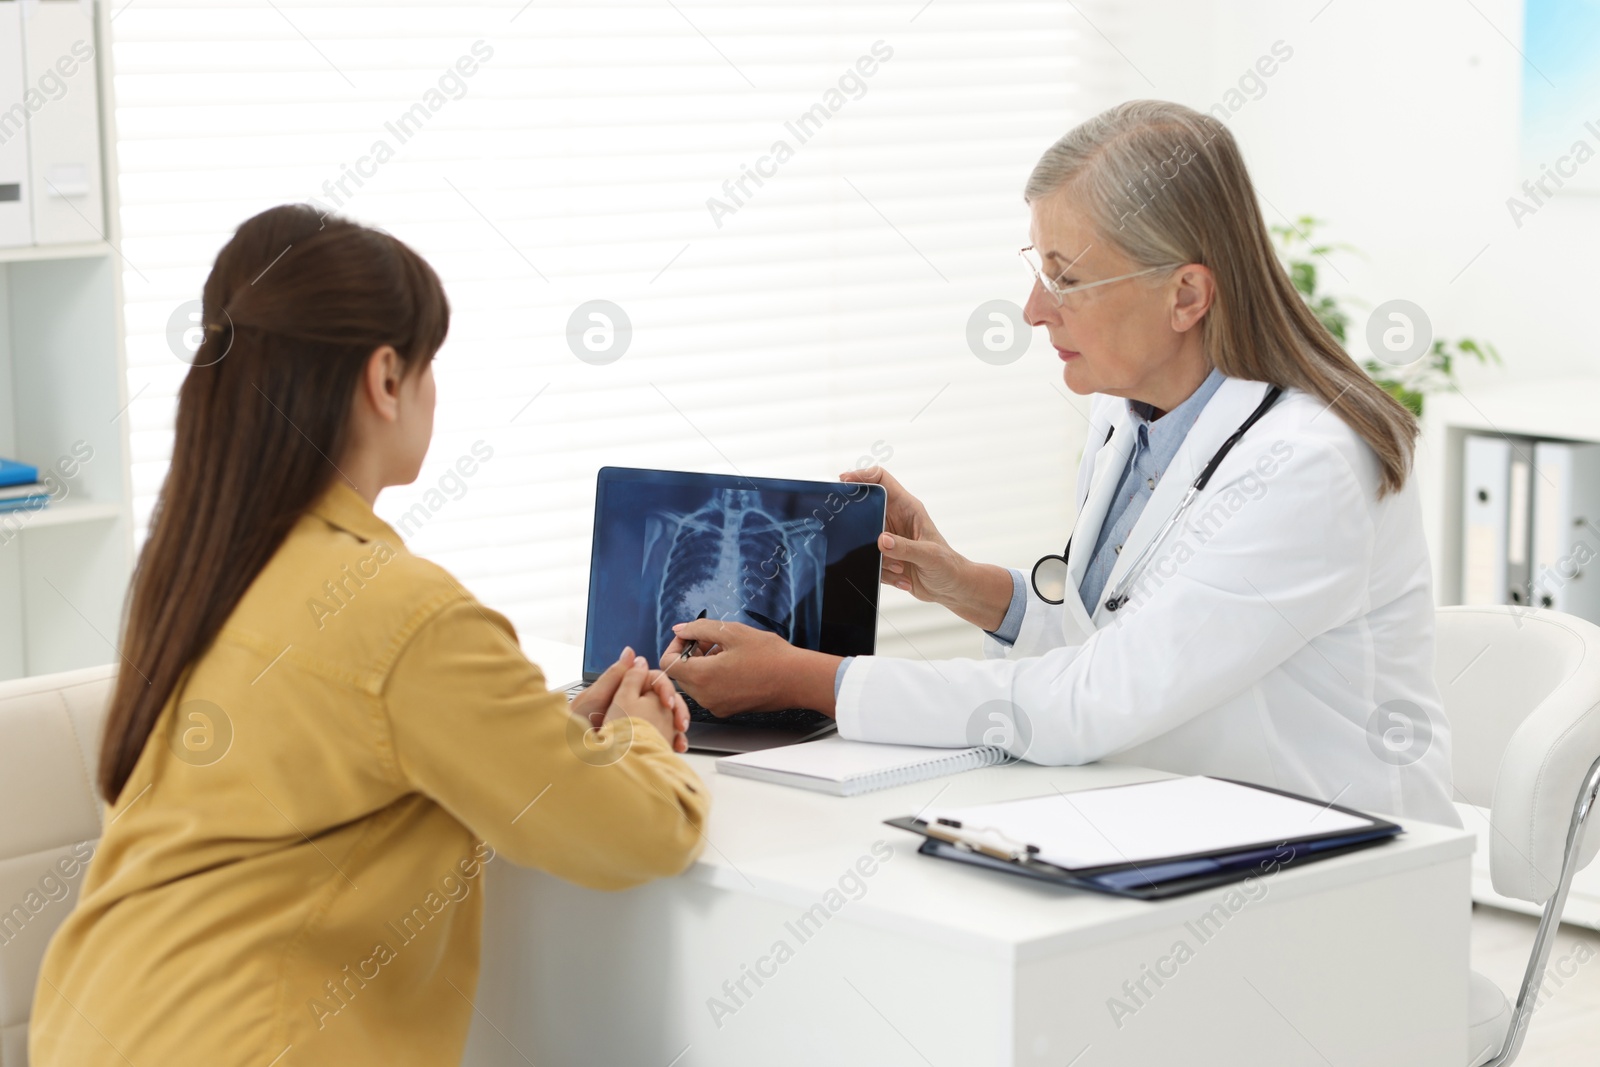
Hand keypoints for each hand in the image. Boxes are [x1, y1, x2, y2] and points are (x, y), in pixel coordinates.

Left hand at [572, 646, 689, 752]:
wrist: (567, 756)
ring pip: (665, 720)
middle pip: (663, 701)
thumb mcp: (593, 699)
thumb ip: (614, 676)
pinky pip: (659, 737)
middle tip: (681, 725)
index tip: (668, 703)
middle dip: (676, 712)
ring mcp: (635, 723)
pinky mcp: (637, 740)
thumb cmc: (573, 726)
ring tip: (679, 742)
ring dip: (676, 729)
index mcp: (622, 690)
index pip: (652, 681)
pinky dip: (668, 742)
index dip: (664, 690)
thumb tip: (631, 652)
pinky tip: (672, 748)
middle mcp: (631, 704)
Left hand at [660, 619, 839, 717]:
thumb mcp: (732, 632)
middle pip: (681, 673)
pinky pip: (709, 691)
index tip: (692, 636)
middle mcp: (705, 697)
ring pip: (695, 682)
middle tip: (712, 639)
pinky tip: (733, 663)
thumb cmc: (770, 656)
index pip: (668, 663)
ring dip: (702, 664)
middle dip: (691, 653)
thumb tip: (680, 629)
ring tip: (726, 649)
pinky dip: (713, 676)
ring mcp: (716, 706)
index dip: (676, 645)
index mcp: (702, 677)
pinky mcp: (727, 709)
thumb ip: (700, 628)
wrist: (797, 680)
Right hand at [840, 466, 1009, 629]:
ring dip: (879, 559)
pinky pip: (870, 561)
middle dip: (861, 525)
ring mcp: (888, 538)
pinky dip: (883, 573)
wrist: (951, 588)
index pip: (882, 480)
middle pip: (865, 508)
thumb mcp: (929, 556)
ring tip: (901, 567)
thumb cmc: (948, 566)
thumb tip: (881, 541)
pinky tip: (903, 578)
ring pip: (864, 540)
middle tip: (862, 539)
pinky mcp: (884, 555)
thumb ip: (905, 548)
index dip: (862, 475)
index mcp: (908, 508)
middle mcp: (896, 519)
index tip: (844, 481)